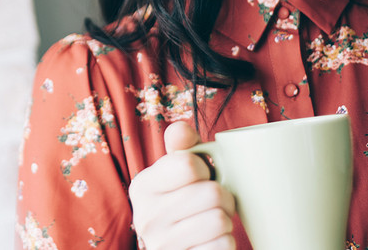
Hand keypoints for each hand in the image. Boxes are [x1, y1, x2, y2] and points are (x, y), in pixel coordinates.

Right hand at [129, 121, 236, 248]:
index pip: (189, 165)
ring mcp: (163, 246)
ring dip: (226, 220)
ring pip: (220, 220)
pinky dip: (226, 242)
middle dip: (224, 196)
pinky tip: (211, 241)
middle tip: (214, 202)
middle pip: (211, 193)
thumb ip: (181, 144)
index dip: (205, 168)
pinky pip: (223, 246)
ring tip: (213, 220)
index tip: (200, 177)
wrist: (182, 246)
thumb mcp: (178, 169)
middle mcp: (146, 218)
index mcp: (141, 187)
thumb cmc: (185, 200)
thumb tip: (181, 129)